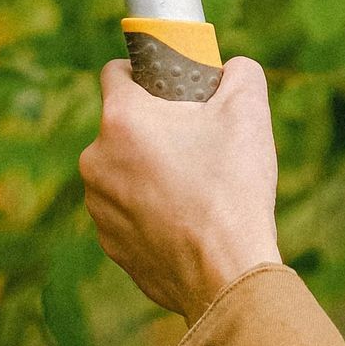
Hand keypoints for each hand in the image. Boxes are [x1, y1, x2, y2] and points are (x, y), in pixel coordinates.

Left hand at [80, 52, 281, 321]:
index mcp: (121, 120)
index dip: (147, 72)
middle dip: (156, 128)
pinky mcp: (111, 244)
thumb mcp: (248, 111)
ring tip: (196, 187)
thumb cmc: (233, 189)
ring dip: (151, 171)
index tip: (175, 88)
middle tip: (198, 142)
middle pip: (123, 126)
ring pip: (124, 170)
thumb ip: (239, 72)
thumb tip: (231, 70)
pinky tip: (188, 220)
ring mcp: (99, 207)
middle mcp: (96, 161)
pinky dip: (152, 210)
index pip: (116, 72)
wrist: (228, 275)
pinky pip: (129, 212)